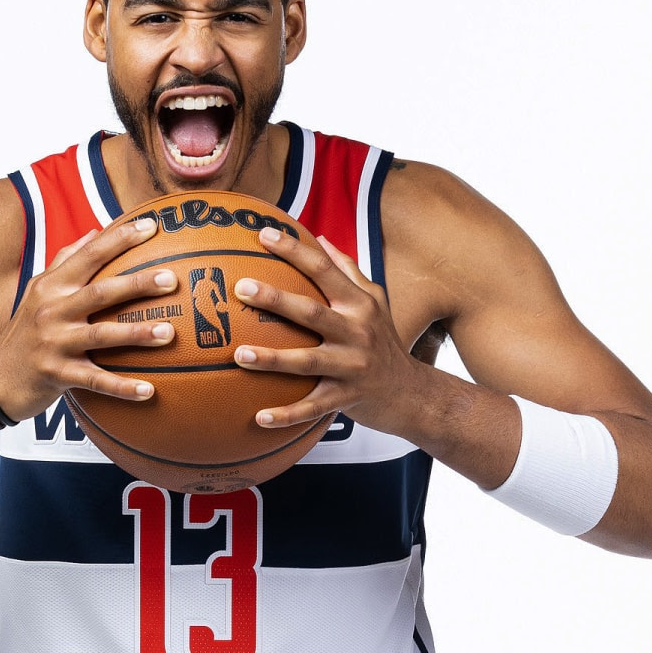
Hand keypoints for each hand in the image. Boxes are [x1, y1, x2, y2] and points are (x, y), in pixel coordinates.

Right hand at [0, 218, 175, 419]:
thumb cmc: (24, 331)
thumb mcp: (38, 291)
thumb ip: (66, 261)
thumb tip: (95, 232)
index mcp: (53, 286)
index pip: (89, 255)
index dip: (120, 239)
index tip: (151, 226)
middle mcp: (53, 310)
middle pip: (101, 293)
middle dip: (137, 284)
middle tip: (171, 279)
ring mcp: (55, 343)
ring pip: (101, 336)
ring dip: (136, 334)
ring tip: (169, 332)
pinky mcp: (57, 375)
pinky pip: (95, 381)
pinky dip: (122, 387)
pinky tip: (149, 391)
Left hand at [231, 228, 423, 436]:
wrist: (412, 392)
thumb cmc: (384, 342)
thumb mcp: (375, 302)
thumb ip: (347, 271)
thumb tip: (318, 239)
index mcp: (359, 305)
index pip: (324, 270)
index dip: (294, 250)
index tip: (263, 235)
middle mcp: (357, 332)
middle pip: (311, 312)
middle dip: (275, 299)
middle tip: (241, 288)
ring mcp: (352, 367)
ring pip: (307, 361)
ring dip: (272, 359)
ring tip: (239, 354)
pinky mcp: (346, 399)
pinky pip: (312, 407)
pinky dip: (287, 414)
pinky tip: (259, 417)